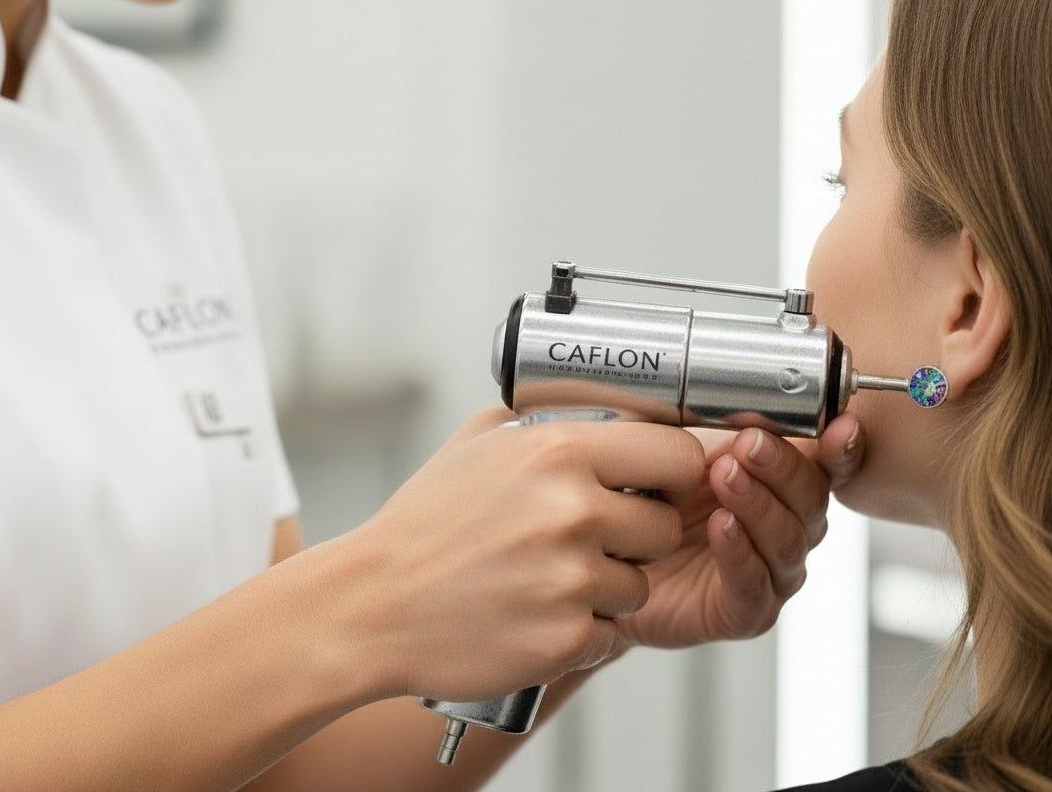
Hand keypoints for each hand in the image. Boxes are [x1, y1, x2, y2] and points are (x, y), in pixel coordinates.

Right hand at [341, 409, 697, 701]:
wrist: (374, 604)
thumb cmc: (424, 525)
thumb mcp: (478, 442)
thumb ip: (545, 420)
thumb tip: (603, 413)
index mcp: (558, 451)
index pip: (677, 454)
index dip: (674, 473)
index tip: (660, 484)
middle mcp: (573, 511)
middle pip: (665, 527)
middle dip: (637, 536)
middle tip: (588, 539)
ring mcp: (572, 578)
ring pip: (640, 585)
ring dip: (606, 586)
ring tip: (546, 578)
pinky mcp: (566, 638)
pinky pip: (612, 633)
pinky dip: (582, 629)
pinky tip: (535, 612)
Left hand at [615, 413, 863, 649]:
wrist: (611, 566)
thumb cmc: (654, 503)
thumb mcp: (681, 452)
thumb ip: (715, 426)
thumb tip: (737, 391)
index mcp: (783, 487)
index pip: (827, 467)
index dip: (841, 449)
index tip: (840, 426)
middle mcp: (789, 530)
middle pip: (812, 500)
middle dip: (783, 468)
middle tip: (750, 443)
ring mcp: (772, 575)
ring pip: (787, 541)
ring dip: (758, 504)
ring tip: (725, 477)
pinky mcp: (745, 612)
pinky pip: (753, 583)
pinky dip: (739, 551)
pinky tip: (720, 526)